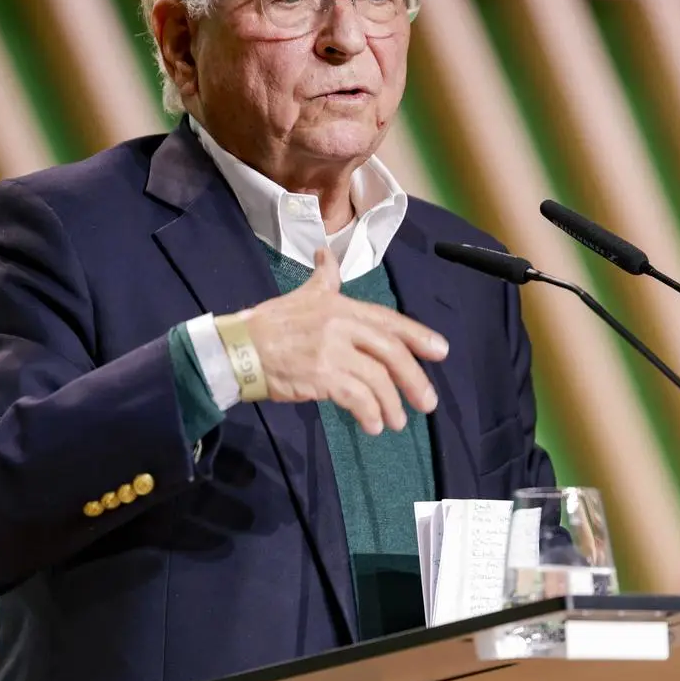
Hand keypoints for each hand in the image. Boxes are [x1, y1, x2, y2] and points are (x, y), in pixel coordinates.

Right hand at [242, 248, 448, 434]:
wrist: (239, 348)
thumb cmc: (270, 324)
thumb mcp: (301, 295)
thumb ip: (323, 279)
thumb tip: (326, 254)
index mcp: (341, 306)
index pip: (388, 321)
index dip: (418, 336)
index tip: (441, 351)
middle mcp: (341, 325)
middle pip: (391, 352)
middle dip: (414, 379)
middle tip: (427, 403)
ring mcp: (332, 350)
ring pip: (377, 379)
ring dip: (391, 405)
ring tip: (395, 421)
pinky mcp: (321, 375)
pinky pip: (357, 397)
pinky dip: (369, 413)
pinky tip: (372, 426)